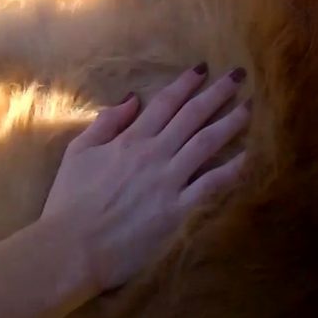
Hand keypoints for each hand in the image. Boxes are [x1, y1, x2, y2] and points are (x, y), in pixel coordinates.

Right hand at [42, 66, 249, 294]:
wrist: (71, 248)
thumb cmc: (69, 200)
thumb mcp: (79, 151)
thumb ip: (107, 122)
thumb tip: (133, 98)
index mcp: (130, 139)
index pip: (165, 102)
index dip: (186, 83)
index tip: (203, 69)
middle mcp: (154, 153)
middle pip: (192, 116)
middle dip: (217, 93)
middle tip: (238, 76)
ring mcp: (168, 181)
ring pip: (206, 143)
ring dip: (229, 123)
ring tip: (248, 108)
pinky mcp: (177, 210)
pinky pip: (210, 185)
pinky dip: (231, 170)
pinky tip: (246, 157)